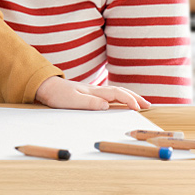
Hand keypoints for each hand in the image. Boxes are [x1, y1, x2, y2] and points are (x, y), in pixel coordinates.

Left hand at [33, 77, 151, 110]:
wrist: (47, 87)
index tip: (138, 108)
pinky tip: (122, 102)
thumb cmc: (58, 95)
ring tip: (140, 103)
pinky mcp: (90, 94)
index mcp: (94, 91)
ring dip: (130, 97)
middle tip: (148, 105)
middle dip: (135, 97)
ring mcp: (94, 91)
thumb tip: (106, 105)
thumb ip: (89, 103)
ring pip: (117, 92)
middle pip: (121, 91)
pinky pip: (110, 95)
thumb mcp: (72, 101)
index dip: (129, 100)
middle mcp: (97, 90)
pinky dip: (121, 97)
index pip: (117, 94)